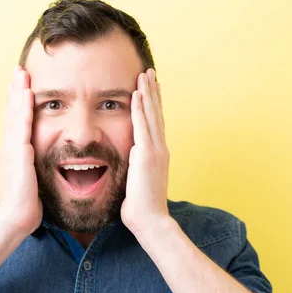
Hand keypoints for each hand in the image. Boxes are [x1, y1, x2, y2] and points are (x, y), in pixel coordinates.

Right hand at [0, 65, 42, 234]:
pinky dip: (24, 108)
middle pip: (12, 112)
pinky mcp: (18, 154)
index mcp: (13, 153)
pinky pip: (22, 126)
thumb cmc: (25, 205)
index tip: (20, 86)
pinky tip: (28, 94)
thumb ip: (34, 171)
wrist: (13, 220)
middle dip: (15, 90)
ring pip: (15, 114)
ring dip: (19, 91)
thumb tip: (41, 169)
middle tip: (18, 69)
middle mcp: (9, 147)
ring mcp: (12, 149)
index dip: (16, 103)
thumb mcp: (31, 182)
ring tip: (22, 73)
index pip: (15, 122)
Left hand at [121, 69, 170, 234]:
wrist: (151, 220)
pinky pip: (142, 125)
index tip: (151, 89)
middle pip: (156, 113)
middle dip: (153, 91)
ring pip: (151, 114)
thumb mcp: (140, 182)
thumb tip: (131, 160)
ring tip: (144, 74)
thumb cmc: (142, 207)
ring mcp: (155, 150)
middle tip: (150, 72)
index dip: (154, 104)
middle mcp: (160, 148)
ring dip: (147, 93)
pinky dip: (140, 108)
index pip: (156, 123)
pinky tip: (137, 93)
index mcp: (158, 154)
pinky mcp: (147, 154)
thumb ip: (137, 167)